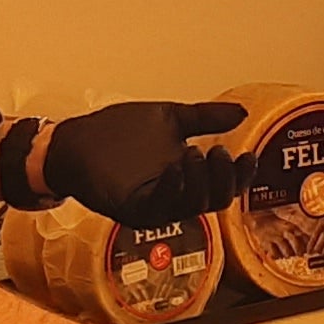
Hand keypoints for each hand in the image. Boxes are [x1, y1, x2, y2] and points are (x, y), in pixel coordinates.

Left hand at [22, 99, 246, 223]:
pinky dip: (172, 188)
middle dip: (223, 178)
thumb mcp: (169, 120)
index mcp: (187, 180)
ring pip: (191, 206)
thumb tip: (242, 113)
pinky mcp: (132, 210)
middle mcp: (175, 198)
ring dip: (200, 181)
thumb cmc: (119, 133)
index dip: (241, 175)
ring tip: (196, 154)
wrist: (76, 140)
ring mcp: (154, 207)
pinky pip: (160, 207)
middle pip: (215, 201)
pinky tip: (176, 169)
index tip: (246, 154)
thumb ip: (204, 118)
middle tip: (217, 151)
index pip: (224, 186)